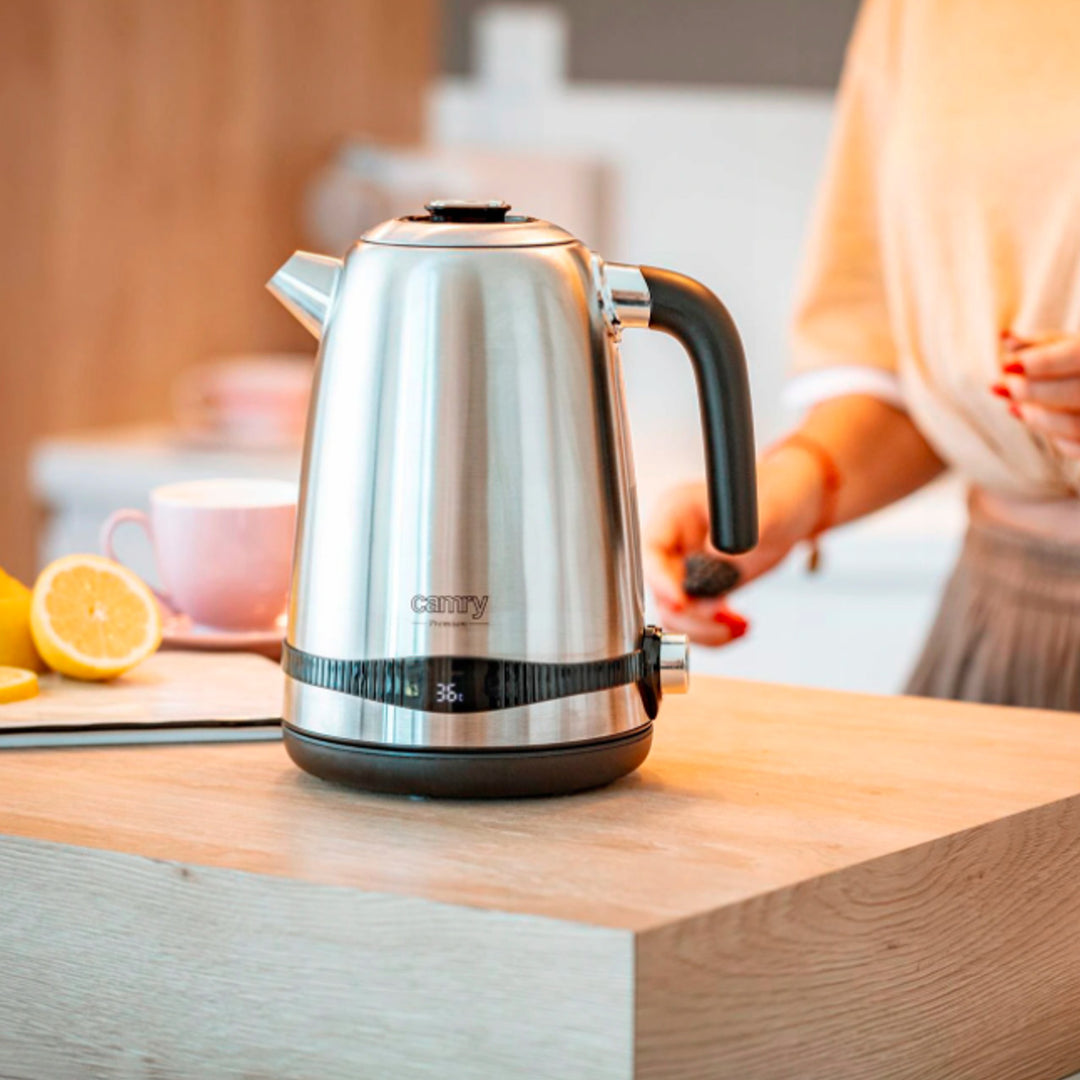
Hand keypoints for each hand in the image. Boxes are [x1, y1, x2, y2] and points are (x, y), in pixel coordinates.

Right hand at [644, 446, 823, 644]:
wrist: (796, 507)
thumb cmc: (779, 492)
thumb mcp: (765, 509)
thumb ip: (738, 532)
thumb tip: (716, 556)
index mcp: (676, 513)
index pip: (652, 552)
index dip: (661, 581)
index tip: (682, 602)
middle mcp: (676, 542)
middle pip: (661, 590)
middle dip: (690, 613)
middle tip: (721, 617)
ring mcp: (688, 567)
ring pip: (677, 612)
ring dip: (704, 629)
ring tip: (736, 627)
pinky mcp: (705, 586)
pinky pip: (697, 619)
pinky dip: (715, 630)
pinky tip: (739, 625)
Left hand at [996, 331, 1079, 456]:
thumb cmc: (1078, 362)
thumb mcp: (1068, 345)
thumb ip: (1040, 344)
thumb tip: (1005, 338)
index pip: (1077, 355)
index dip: (1042, 362)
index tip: (1006, 365)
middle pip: (1076, 392)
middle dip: (1032, 391)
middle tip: (1000, 386)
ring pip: (1075, 425)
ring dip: (1037, 417)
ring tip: (1012, 406)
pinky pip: (1077, 447)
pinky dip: (1052, 435)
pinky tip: (1030, 416)